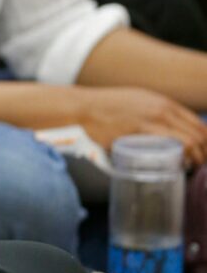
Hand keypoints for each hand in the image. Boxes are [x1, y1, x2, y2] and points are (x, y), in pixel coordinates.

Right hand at [79, 87, 206, 166]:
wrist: (79, 109)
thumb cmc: (101, 111)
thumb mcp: (132, 106)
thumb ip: (149, 118)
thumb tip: (160, 138)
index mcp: (161, 102)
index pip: (197, 123)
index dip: (205, 143)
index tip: (201, 156)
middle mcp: (162, 108)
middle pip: (199, 132)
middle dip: (204, 153)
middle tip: (197, 167)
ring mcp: (153, 118)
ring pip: (192, 140)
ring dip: (198, 158)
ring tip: (190, 169)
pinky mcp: (142, 130)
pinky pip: (175, 144)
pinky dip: (183, 157)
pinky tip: (178, 166)